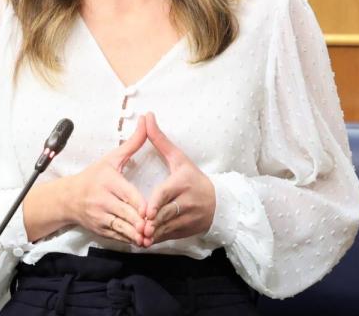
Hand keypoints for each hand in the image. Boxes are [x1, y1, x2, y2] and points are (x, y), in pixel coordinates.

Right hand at [66, 121, 148, 245]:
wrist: (69, 198)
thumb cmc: (94, 176)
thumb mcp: (112, 158)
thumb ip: (133, 143)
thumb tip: (147, 120)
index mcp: (108, 182)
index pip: (128, 195)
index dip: (141, 205)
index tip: (152, 210)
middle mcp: (103, 200)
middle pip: (127, 214)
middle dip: (142, 223)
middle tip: (157, 226)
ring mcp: (100, 216)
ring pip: (122, 228)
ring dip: (137, 234)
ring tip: (151, 237)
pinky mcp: (100, 229)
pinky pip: (117, 236)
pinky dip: (129, 239)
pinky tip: (141, 241)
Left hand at [141, 113, 215, 245]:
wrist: (219, 203)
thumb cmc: (194, 178)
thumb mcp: (179, 158)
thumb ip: (160, 140)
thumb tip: (147, 116)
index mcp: (183, 183)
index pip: (167, 194)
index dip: (156, 203)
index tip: (147, 211)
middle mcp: (187, 202)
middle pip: (166, 213)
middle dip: (153, 222)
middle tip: (140, 227)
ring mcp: (188, 218)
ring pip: (167, 227)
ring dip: (154, 233)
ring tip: (140, 238)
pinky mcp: (186, 231)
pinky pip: (170, 236)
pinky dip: (158, 239)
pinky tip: (146, 241)